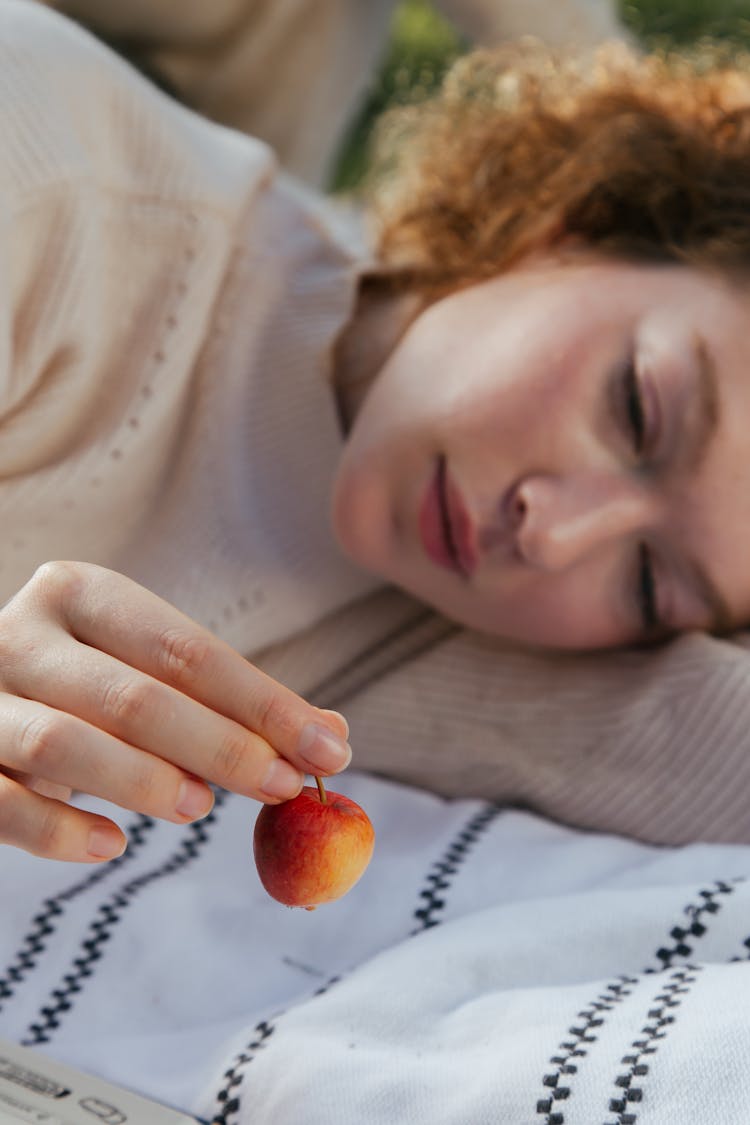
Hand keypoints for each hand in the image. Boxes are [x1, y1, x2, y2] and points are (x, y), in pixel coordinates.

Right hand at [0, 561, 350, 862]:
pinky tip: (113, 846)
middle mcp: (21, 634)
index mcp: (80, 593)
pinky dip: (58, 832)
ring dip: (142, 781)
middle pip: (133, 696)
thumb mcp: (148, 672)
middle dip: (219, 746)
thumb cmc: (82, 686)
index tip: (328, 748)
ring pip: (61, 744)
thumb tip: (332, 736)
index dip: (263, 704)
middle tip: (279, 786)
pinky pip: (2, 803)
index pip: (187, 650)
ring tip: (198, 808)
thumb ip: (229, 701)